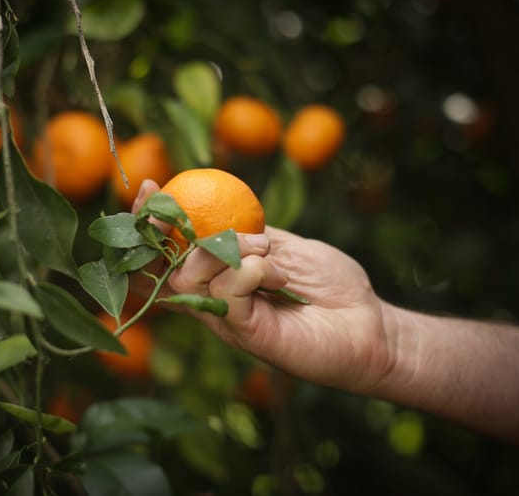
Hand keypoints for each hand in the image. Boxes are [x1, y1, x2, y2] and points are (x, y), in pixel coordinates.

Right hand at [131, 179, 392, 394]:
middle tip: (217, 221)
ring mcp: (227, 318)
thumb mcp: (286, 247)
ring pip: (191, 276)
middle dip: (169, 228)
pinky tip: (279, 275)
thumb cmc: (331, 286)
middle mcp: (214, 299)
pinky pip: (226, 293)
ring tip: (267, 250)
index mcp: (219, 277)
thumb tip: (216, 210)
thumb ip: (249, 233)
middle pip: (165, 267)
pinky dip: (250, 270)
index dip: (148, 222)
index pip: (166, 255)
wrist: (370, 326)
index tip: (148, 186)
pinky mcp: (246, 332)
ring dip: (228, 247)